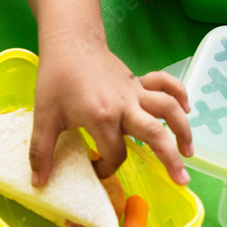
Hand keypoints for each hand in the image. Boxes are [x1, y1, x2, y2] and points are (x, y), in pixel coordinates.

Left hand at [28, 34, 192, 187]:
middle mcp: (124, 105)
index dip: (107, 168)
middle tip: (182, 181)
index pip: (115, 154)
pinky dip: (179, 94)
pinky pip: (165, 85)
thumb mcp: (44, 116)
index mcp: (102, 117)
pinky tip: (187, 109)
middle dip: (170, 159)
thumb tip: (38, 183)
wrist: (70, 42)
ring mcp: (134, 92)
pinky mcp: (138, 81)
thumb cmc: (56, 78)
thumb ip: (42, 151)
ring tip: (189, 153)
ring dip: (183, 130)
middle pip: (156, 134)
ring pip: (168, 109)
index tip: (97, 170)